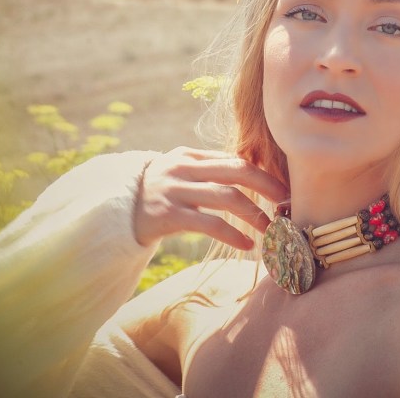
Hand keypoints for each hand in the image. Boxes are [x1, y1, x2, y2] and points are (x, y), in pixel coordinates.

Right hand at [133, 147, 288, 249]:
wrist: (114, 212)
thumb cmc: (157, 193)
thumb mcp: (179, 173)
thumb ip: (208, 170)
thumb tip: (251, 173)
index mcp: (190, 155)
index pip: (235, 159)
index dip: (263, 174)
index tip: (283, 189)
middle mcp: (183, 167)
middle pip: (237, 170)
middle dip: (267, 185)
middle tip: (286, 202)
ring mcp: (175, 190)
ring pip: (226, 197)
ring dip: (254, 213)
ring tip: (269, 228)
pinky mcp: (168, 215)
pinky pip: (209, 223)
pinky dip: (232, 234)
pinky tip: (246, 245)